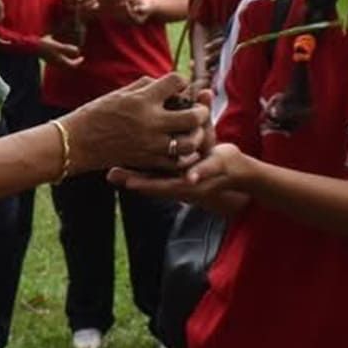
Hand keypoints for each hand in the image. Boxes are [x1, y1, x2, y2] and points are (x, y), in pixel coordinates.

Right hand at [38, 35, 83, 67]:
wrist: (29, 47)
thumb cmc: (44, 46)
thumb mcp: (58, 46)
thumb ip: (68, 49)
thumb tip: (78, 51)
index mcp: (59, 62)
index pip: (72, 65)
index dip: (78, 61)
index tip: (82, 57)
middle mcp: (55, 63)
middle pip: (66, 64)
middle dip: (72, 61)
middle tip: (77, 56)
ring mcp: (50, 60)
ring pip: (60, 61)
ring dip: (65, 57)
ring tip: (68, 52)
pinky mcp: (45, 56)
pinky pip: (55, 57)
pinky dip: (59, 54)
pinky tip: (58, 47)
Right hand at [63, 73, 209, 174]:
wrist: (76, 142)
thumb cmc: (94, 114)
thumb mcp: (118, 93)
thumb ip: (144, 86)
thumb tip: (164, 83)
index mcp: (142, 99)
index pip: (177, 82)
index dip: (181, 82)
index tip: (178, 86)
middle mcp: (150, 121)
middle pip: (193, 116)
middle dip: (200, 111)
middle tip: (198, 111)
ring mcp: (150, 144)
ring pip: (189, 142)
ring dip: (195, 136)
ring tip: (191, 132)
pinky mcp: (147, 161)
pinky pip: (176, 161)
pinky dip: (183, 156)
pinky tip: (180, 149)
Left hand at [109, 142, 249, 203]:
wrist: (236, 172)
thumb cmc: (228, 167)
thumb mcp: (218, 166)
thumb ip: (204, 169)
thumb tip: (190, 178)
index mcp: (185, 185)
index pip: (158, 186)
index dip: (141, 183)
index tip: (124, 180)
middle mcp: (178, 185)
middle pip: (149, 185)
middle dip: (130, 179)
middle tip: (110, 174)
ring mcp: (176, 181)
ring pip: (150, 180)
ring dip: (132, 175)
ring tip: (112, 172)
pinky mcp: (176, 176)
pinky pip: (156, 174)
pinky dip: (143, 169)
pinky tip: (129, 162)